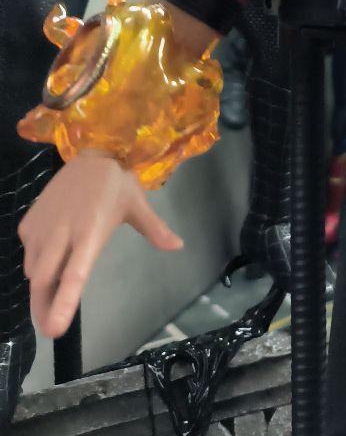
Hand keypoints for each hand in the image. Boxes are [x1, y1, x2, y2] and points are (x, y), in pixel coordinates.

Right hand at [18, 152, 182, 338]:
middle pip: (44, 281)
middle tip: (48, 326)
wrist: (90, 154)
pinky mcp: (28, 223)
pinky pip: (28, 253)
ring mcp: (41, 228)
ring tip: (52, 291)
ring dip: (41, 284)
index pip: (75, 274)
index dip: (64, 302)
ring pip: (33, 270)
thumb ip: (154, 229)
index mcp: (91, 232)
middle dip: (43, 306)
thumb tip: (178, 246)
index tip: (54, 329)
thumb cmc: (116, 183)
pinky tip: (50, 253)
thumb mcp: (137, 205)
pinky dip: (36, 261)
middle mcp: (62, 233)